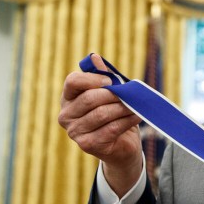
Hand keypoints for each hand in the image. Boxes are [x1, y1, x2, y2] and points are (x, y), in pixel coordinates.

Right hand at [58, 54, 142, 195]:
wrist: (121, 145)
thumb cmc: (114, 114)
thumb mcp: (109, 93)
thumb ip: (102, 76)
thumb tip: (94, 57)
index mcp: (68, 98)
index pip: (73, 82)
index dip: (93, 79)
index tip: (111, 81)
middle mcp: (66, 115)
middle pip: (89, 98)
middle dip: (113, 95)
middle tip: (129, 94)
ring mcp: (74, 132)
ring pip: (102, 113)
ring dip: (123, 108)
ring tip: (136, 105)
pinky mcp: (87, 144)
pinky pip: (111, 128)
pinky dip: (127, 120)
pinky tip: (137, 115)